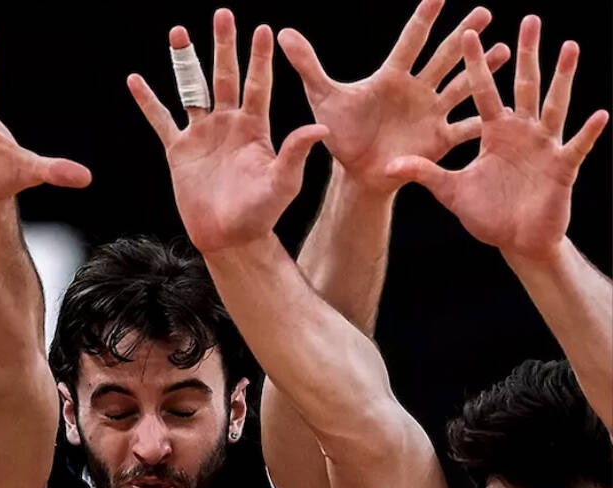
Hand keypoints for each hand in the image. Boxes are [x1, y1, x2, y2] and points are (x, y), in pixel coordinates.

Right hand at [128, 11, 325, 252]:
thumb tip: (319, 127)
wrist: (230, 237)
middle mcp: (228, 124)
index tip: (262, 30)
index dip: (260, 58)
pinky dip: (148, 101)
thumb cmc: (261, 214)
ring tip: (179, 32)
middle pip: (225, 76)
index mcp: (255, 128)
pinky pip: (161, 120)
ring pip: (191, 89)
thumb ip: (296, 153)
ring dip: (185, 61)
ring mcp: (202, 135)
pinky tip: (136, 80)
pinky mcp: (179, 151)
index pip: (259, 84)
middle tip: (223, 14)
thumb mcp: (284, 183)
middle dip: (224, 45)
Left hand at [279, 0, 509, 193]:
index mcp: (392, 76)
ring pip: (461, 86)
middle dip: (463, 36)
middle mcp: (418, 89)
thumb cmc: (341, 133)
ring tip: (504, 49)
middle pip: (443, 57)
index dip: (423, 17)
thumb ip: (307, 65)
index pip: (410, 40)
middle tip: (483, 12)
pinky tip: (503, 110)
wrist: (356, 174)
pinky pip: (463, 128)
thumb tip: (282, 33)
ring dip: (482, 69)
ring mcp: (432, 113)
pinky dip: (481, 120)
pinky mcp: (439, 140)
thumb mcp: (323, 98)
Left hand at [386, 16, 608, 261]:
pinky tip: (599, 114)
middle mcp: (521, 132)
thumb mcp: (450, 190)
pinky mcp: (562, 167)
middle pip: (524, 85)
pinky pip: (576, 146)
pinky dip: (587, 132)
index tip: (470, 33)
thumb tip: (391, 165)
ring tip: (569, 47)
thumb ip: (424, 173)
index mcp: (494, 132)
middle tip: (530, 19)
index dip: (477, 65)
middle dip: (527, 54)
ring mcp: (544, 146)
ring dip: (563, 78)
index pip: (483, 91)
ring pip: (554, 105)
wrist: (515, 242)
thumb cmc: (487, 214)